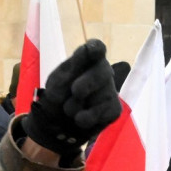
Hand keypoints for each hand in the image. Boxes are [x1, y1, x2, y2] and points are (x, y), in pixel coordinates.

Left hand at [21, 39, 121, 160]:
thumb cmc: (59, 94)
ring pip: (100, 96)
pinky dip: (85, 119)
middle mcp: (102, 71)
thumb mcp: (56, 81)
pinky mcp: (114, 109)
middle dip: (87, 83)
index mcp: (87, 59)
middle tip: (76, 92)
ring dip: (77, 107)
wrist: (57, 121)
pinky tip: (80, 117)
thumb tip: (84, 52)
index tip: (91, 50)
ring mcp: (110, 90)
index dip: (95, 48)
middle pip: (102, 72)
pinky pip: (102, 114)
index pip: (96, 48)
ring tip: (68, 108)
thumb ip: (69, 69)